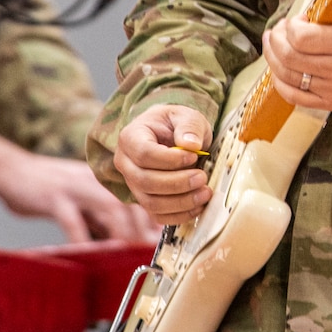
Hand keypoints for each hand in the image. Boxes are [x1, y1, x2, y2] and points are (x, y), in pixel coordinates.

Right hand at [0, 135, 157, 242]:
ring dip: (123, 234)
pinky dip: (82, 239)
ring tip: (130, 256)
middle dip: (144, 230)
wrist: (10, 168)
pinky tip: (88, 254)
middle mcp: (95, 181)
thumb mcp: (79, 199)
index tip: (162, 241)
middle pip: (129, 205)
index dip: (152, 219)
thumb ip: (100, 217)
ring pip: (109, 210)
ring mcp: (76, 187)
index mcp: (102, 181)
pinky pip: (73, 221)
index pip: (136, 198)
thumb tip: (126, 241)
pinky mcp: (54, 198)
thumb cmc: (47, 189)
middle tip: (152, 253)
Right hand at [113, 104, 213, 226]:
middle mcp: (126, 163)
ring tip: (205, 192)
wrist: (170, 135)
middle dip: (177, 183)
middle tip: (202, 177)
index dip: (169, 160)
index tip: (193, 157)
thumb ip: (189, 126)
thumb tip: (191, 145)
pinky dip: (179, 215)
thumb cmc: (175, 124)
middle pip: (146, 181)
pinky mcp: (145, 200)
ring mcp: (133, 185)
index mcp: (131, 137)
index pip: (144, 154)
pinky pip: (158, 216)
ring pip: (151, 203)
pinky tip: (198, 206)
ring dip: (181, 202)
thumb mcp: (185, 115)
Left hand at [262, 0, 331, 119]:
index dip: (292, 27)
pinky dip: (280, 83)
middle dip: (276, 41)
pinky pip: (295, 98)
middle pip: (290, 57)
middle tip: (279, 30)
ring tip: (275, 45)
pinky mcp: (331, 103)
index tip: (299, 19)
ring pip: (289, 77)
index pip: (302, 37)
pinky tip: (279, 71)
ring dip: (273, 59)